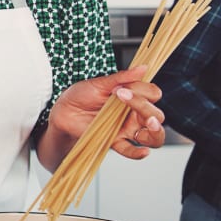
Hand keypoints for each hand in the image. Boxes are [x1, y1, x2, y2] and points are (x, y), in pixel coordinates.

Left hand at [49, 67, 164, 159]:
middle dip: (145, 107)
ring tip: (148, 123)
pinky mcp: (115, 141)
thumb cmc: (81, 95)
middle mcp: (134, 114)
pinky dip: (138, 153)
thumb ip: (121, 78)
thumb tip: (142, 67)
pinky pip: (130, 150)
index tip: (122, 88)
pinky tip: (143, 151)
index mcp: (133, 96)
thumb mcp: (99, 83)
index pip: (153, 94)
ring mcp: (126, 129)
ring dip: (155, 131)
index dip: (144, 91)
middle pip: (156, 115)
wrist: (64, 111)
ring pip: (153, 136)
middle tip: (124, 98)